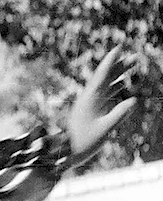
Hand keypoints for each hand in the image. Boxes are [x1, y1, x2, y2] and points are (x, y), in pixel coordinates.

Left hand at [67, 46, 138, 162]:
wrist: (66, 152)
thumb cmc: (83, 142)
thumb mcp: (104, 130)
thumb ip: (119, 115)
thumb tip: (134, 100)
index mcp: (90, 99)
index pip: (102, 75)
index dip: (111, 61)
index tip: (118, 48)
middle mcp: (89, 97)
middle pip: (106, 77)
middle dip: (119, 65)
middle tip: (134, 56)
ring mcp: (90, 103)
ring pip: (106, 84)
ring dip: (119, 74)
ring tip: (131, 65)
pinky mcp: (91, 110)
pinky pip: (105, 94)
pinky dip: (115, 87)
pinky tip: (122, 84)